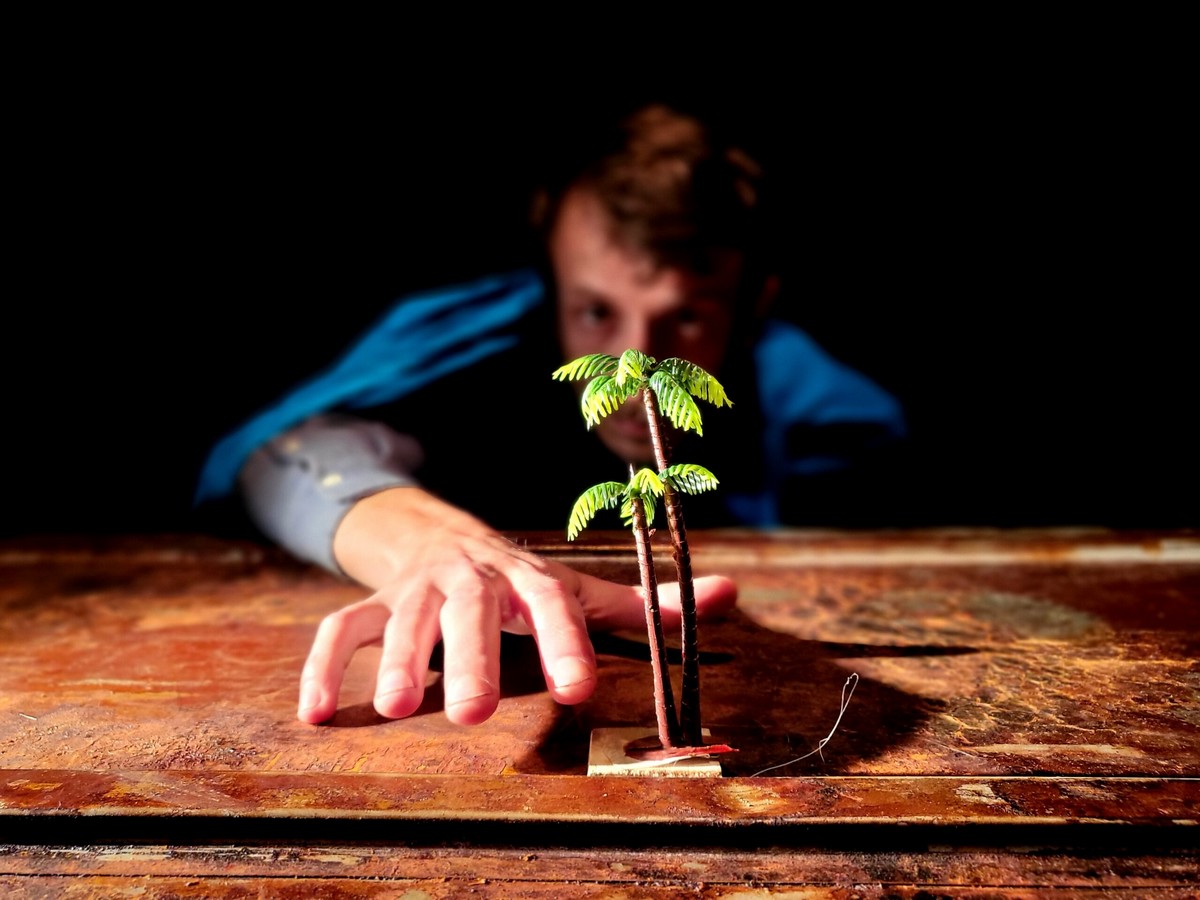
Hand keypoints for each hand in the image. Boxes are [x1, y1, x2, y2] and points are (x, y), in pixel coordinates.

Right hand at [296, 486, 737, 724]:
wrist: (442, 534)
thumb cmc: (523, 581)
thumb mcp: (579, 589)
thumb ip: (644, 605)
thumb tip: (730, 594)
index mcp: (526, 576)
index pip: (550, 603)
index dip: (565, 642)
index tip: (579, 690)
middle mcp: (470, 577)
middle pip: (468, 610)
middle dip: (467, 659)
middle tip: (469, 716)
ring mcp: (416, 589)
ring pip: (400, 616)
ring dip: (393, 659)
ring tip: (394, 708)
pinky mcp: (373, 602)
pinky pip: (337, 627)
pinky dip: (323, 666)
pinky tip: (319, 715)